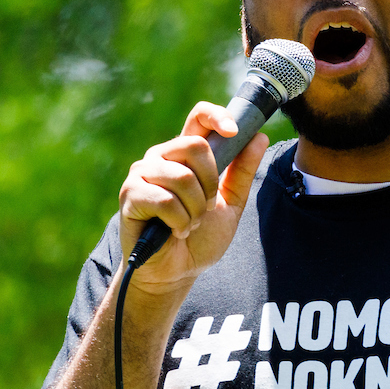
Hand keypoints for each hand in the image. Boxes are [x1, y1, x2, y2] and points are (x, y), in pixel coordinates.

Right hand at [118, 102, 268, 292]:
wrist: (175, 272)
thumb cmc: (199, 237)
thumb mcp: (230, 204)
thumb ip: (242, 172)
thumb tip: (259, 137)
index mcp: (185, 155)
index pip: (198, 117)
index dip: (216, 116)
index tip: (233, 130)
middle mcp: (161, 157)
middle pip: (195, 146)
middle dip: (210, 183)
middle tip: (206, 207)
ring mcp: (142, 174)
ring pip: (182, 176)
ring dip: (195, 209)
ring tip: (188, 224)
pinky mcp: (130, 195)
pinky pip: (165, 200)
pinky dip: (179, 222)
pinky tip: (174, 231)